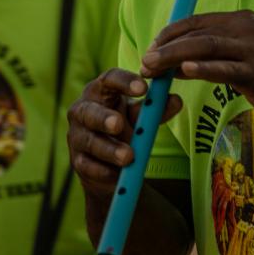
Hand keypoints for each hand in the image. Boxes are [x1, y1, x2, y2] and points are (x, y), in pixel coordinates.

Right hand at [66, 68, 182, 196]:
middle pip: (89, 111)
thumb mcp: (141, 117)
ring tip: (128, 157)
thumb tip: (176, 100)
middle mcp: (82, 111)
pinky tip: (116, 175)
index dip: (124, 82)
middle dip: (103, 118)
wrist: (110, 162)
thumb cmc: (125, 127)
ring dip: (109, 149)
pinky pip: (88, 166)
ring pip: (89, 141)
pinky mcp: (78, 161)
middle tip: (119, 124)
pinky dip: (103, 170)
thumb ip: (156, 109)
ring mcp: (77, 137)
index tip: (144, 88)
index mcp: (100, 91)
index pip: (109, 79)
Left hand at [139, 11, 253, 129]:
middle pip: (197, 33)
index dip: (170, 34)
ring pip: (206, 47)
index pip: (197, 21)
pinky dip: (203, 69)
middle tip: (145, 62)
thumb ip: (215, 56)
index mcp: (242, 21)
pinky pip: (226, 68)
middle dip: (167, 47)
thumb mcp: (244, 58)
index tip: (151, 47)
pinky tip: (184, 72)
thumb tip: (180, 62)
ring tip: (153, 68)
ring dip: (175, 57)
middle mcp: (247, 28)